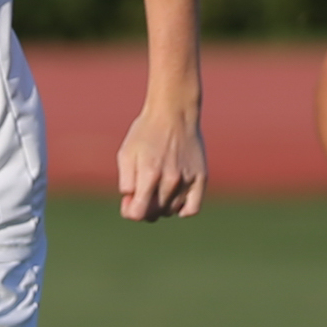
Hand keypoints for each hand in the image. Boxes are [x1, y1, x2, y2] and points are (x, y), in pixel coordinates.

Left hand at [116, 104, 205, 219]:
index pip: (138, 213)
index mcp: (149, 174)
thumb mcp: (126, 153)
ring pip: (171, 211)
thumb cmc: (146, 132)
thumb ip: (126, 182)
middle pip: (154, 214)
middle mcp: (170, 180)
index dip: (130, 211)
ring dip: (161, 207)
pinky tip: (175, 201)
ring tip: (157, 188)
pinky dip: (182, 210)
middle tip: (142, 193)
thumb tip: (132, 202)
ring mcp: (187, 180)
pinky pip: (193, 208)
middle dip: (144, 209)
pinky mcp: (201, 178)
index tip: (129, 201)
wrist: (173, 112)